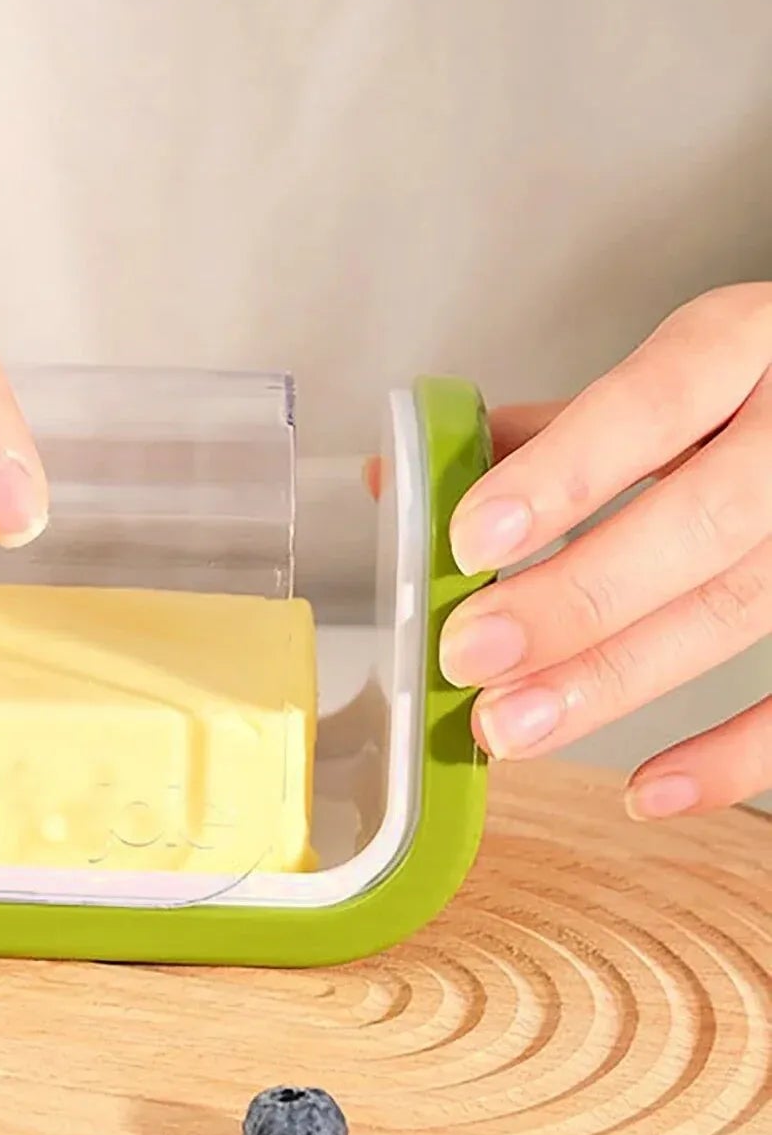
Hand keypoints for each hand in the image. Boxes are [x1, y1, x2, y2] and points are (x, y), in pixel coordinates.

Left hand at [440, 283, 771, 817]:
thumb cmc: (751, 392)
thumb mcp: (666, 378)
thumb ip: (546, 432)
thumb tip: (399, 480)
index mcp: (745, 346)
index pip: (654, 401)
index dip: (563, 473)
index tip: (471, 538)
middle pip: (703, 521)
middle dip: (575, 598)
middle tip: (471, 653)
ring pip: (744, 606)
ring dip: (616, 678)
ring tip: (511, 725)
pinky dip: (733, 754)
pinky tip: (644, 788)